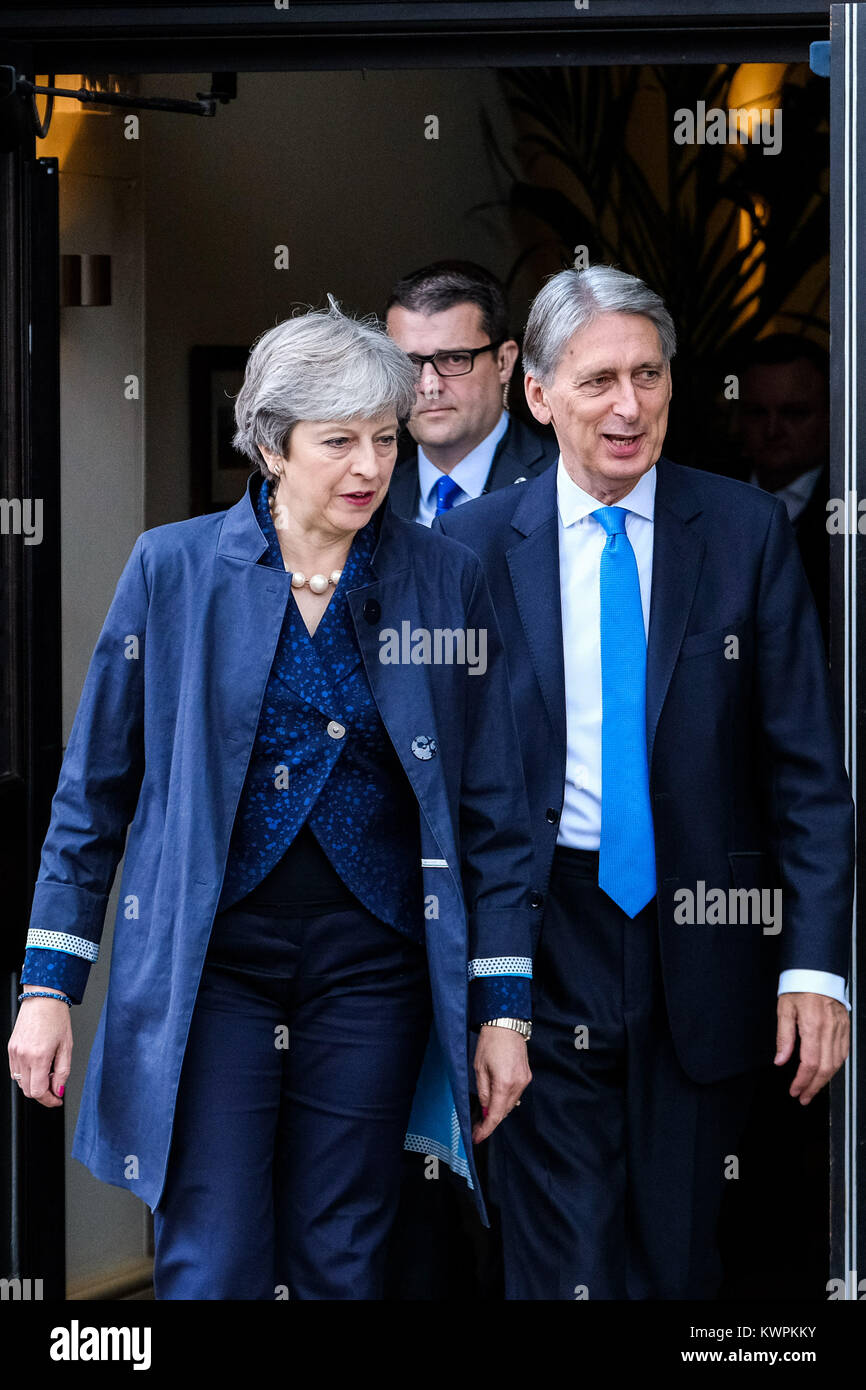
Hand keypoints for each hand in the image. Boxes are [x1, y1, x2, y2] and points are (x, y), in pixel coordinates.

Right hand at [8, 995, 72, 1106]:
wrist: (43, 999)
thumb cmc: (57, 1018)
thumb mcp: (67, 1047)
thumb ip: (63, 1072)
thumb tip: (58, 1091)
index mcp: (39, 1056)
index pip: (38, 1091)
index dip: (49, 1100)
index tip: (57, 1099)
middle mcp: (23, 1056)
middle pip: (28, 1091)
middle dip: (43, 1093)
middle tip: (55, 1087)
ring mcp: (14, 1053)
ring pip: (20, 1083)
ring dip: (34, 1083)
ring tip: (48, 1071)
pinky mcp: (11, 1049)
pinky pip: (15, 1071)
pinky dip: (26, 1074)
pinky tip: (38, 1065)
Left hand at [472, 1025, 530, 1142]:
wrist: (506, 1025)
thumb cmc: (491, 1043)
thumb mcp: (479, 1068)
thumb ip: (483, 1091)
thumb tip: (485, 1109)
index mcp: (504, 1083)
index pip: (495, 1115)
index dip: (486, 1129)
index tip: (477, 1138)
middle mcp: (518, 1084)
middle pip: (503, 1112)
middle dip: (490, 1120)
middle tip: (477, 1126)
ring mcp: (524, 1080)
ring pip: (510, 1104)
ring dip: (498, 1109)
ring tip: (484, 1112)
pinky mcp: (527, 1076)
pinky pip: (515, 1095)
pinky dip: (505, 1099)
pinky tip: (496, 1098)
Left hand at [775, 991, 848, 1103]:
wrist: (818, 971)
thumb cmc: (800, 986)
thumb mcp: (784, 1009)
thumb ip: (784, 1037)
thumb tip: (780, 1059)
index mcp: (813, 1026)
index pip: (809, 1063)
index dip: (802, 1081)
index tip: (794, 1090)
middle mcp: (830, 1030)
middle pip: (825, 1068)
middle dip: (814, 1087)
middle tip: (803, 1097)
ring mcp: (840, 1029)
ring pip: (837, 1064)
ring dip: (825, 1080)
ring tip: (813, 1089)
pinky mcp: (846, 1027)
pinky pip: (843, 1053)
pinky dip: (835, 1067)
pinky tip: (826, 1072)